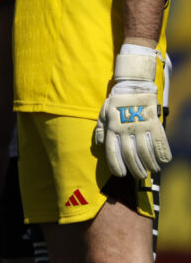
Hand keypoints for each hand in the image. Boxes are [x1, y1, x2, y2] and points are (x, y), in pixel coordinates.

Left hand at [95, 51, 170, 178]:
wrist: (133, 87)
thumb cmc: (116, 102)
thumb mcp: (103, 113)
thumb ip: (100, 129)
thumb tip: (98, 144)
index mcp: (112, 128)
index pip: (112, 151)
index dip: (116, 165)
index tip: (120, 174)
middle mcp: (126, 129)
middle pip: (130, 154)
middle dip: (134, 168)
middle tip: (138, 175)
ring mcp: (140, 126)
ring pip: (145, 151)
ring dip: (149, 164)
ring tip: (152, 170)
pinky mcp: (153, 123)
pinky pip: (159, 141)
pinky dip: (163, 152)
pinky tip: (163, 161)